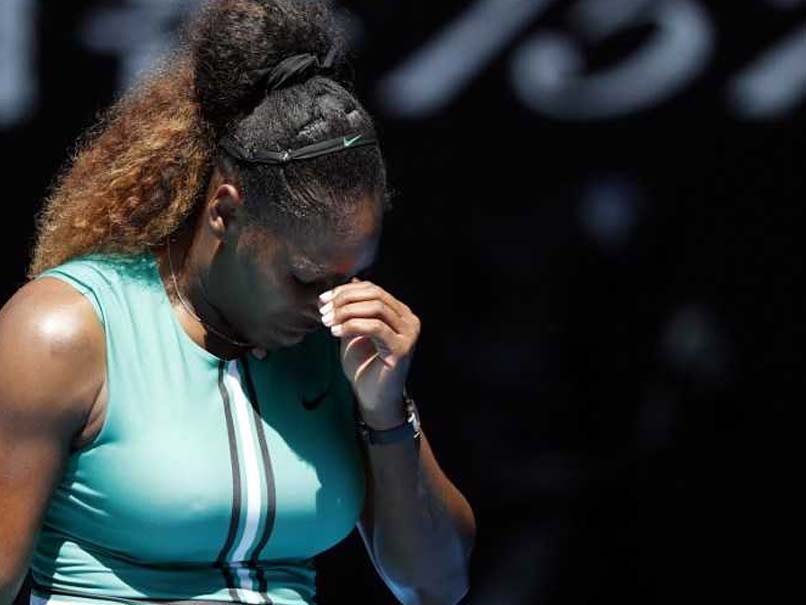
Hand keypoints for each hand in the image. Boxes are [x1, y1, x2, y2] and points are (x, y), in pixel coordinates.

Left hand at [318, 278, 419, 425]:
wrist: (373, 398)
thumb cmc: (363, 366)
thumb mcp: (354, 331)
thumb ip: (353, 309)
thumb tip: (349, 280)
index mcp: (399, 312)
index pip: (373, 289)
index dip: (346, 290)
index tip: (323, 299)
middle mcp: (408, 319)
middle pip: (375, 294)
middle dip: (344, 300)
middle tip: (323, 311)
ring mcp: (408, 333)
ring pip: (376, 308)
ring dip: (346, 312)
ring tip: (327, 322)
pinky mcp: (402, 348)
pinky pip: (375, 327)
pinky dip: (352, 326)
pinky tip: (335, 333)